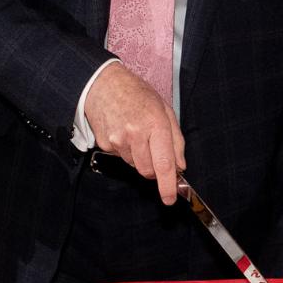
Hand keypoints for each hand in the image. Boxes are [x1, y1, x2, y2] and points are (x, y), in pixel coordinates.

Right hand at [84, 64, 184, 204]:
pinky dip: (126, 151)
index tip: (170, 198)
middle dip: (155, 168)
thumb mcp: (164, 109)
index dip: (168, 185)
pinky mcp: (105, 145)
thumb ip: (176, 139)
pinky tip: (123, 132)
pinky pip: (121, 158)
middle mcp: (135, 134)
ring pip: (135, 166)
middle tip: (154, 150)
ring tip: (136, 133)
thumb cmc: (137, 94)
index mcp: (155, 123)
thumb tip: (180, 166)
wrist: (102, 84)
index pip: (164, 163)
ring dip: (139, 157)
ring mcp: (118, 141)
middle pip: (148, 171)